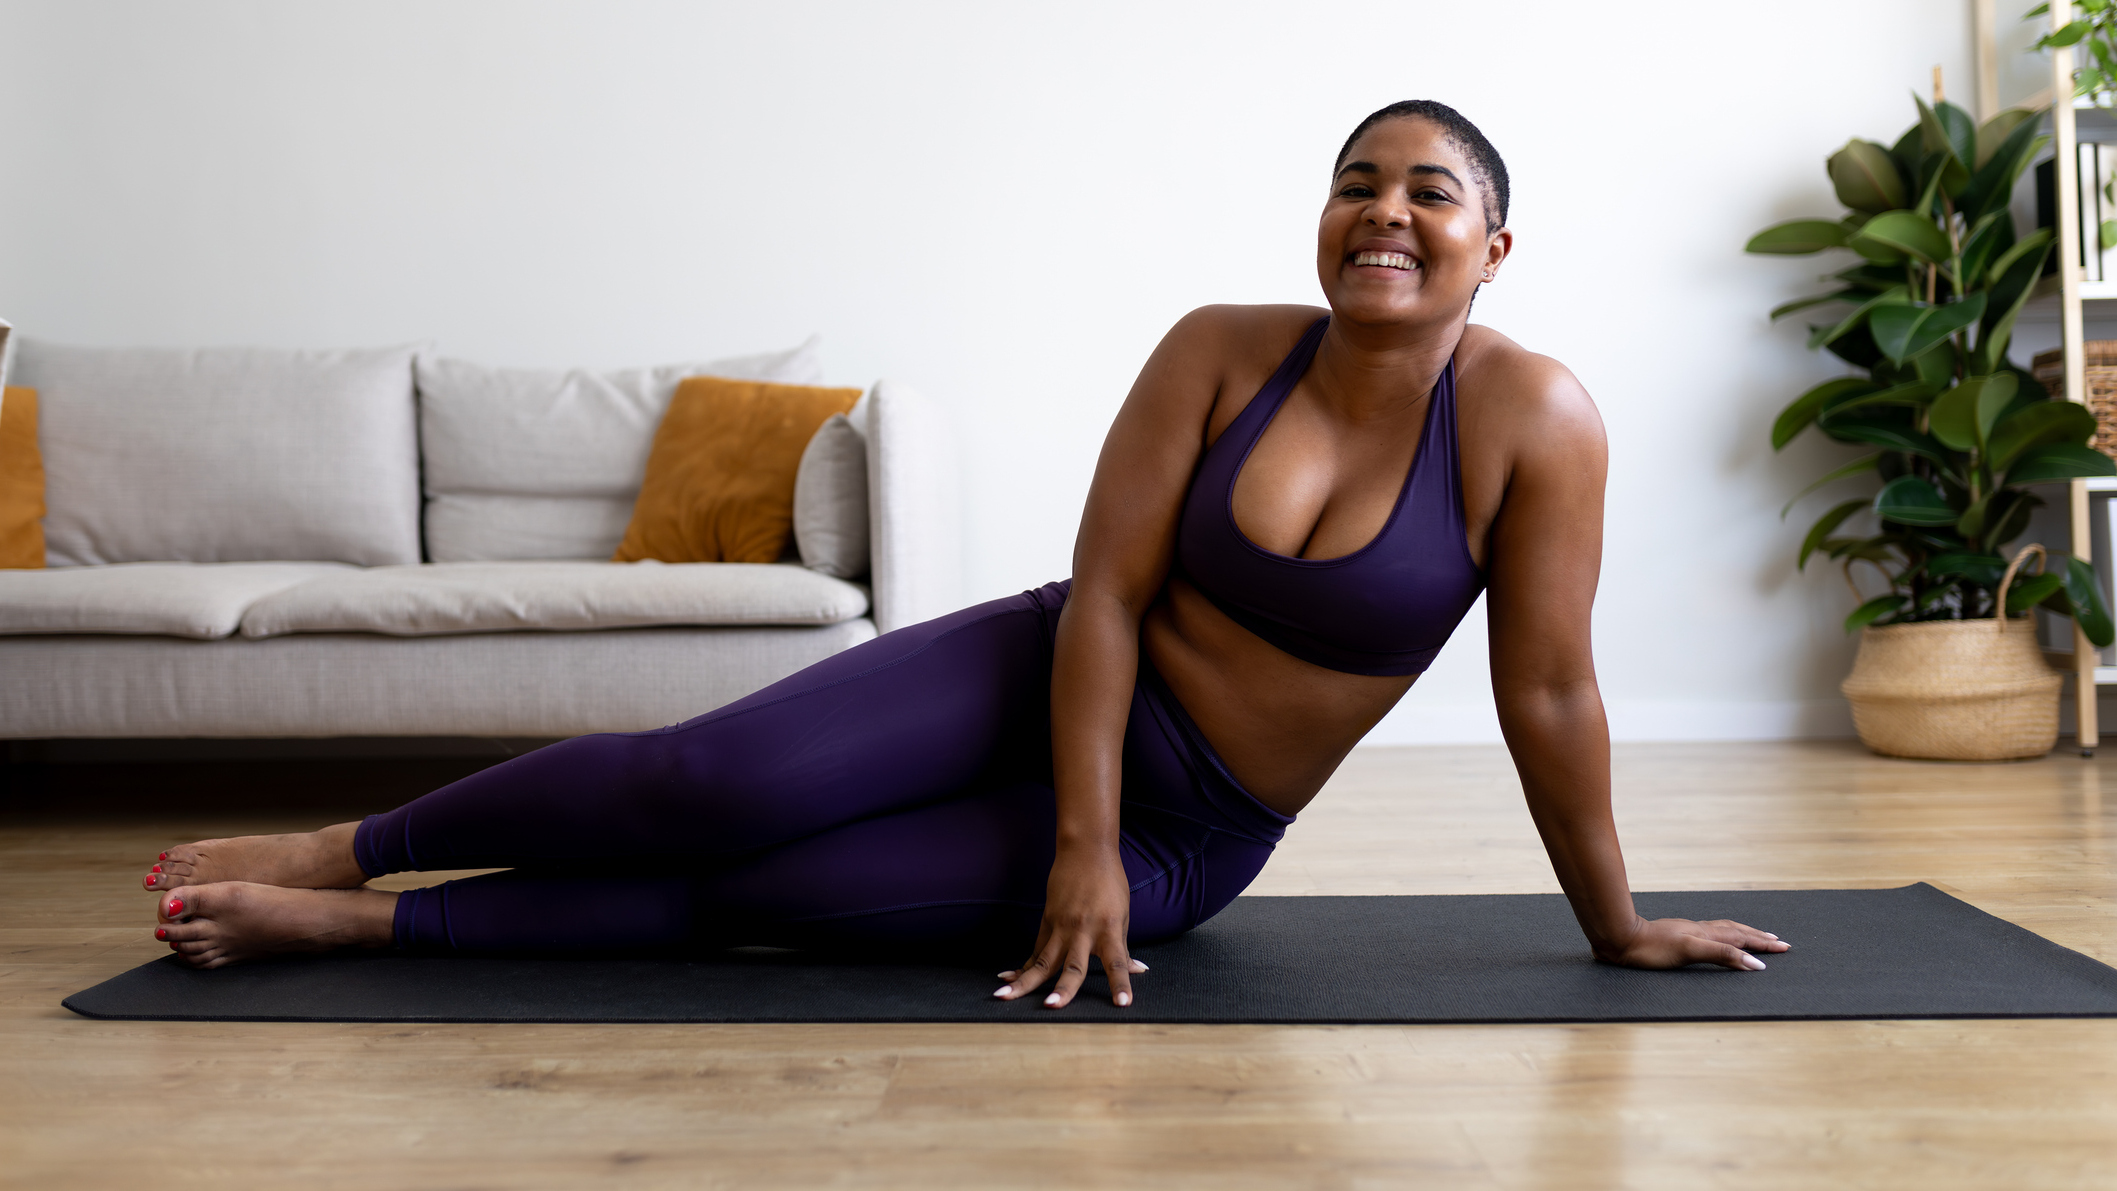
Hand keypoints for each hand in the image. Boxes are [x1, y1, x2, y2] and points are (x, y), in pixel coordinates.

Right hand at [993, 843, 1141, 1007]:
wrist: (1086, 851)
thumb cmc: (1110, 883)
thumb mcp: (1122, 915)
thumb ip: (1122, 946)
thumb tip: (1137, 969)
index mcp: (1108, 930)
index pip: (1117, 962)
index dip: (1120, 983)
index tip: (1122, 1004)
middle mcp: (1084, 931)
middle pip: (1072, 966)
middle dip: (1062, 989)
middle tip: (1052, 1007)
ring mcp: (1062, 926)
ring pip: (1043, 961)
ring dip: (1025, 981)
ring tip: (1005, 997)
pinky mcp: (1047, 921)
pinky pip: (1035, 950)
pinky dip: (1022, 966)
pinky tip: (1007, 979)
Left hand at [1599, 916, 1789, 970]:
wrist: (1621, 939)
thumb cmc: (1652, 949)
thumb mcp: (1690, 952)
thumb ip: (1722, 955)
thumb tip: (1754, 963)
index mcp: (1706, 935)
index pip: (1741, 939)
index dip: (1762, 945)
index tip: (1784, 948)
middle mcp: (1700, 931)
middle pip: (1736, 931)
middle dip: (1759, 937)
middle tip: (1779, 941)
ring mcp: (1688, 932)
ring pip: (1723, 930)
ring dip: (1743, 933)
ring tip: (1756, 935)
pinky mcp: (1677, 936)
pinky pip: (1709, 933)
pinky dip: (1722, 935)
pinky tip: (1716, 936)